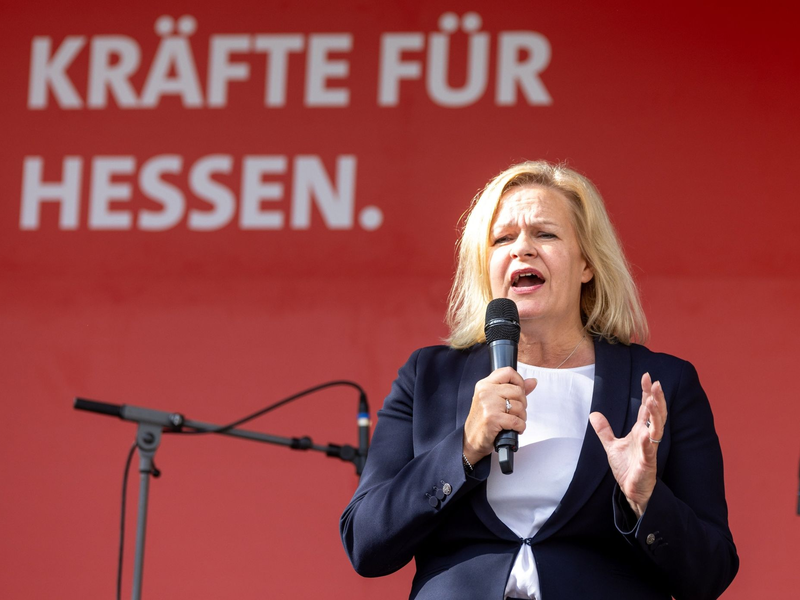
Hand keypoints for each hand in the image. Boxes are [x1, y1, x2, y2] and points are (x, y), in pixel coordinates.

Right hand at [463, 367, 536, 465]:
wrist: (471, 439)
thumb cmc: (483, 419)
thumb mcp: (494, 400)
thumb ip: (514, 389)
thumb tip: (533, 381)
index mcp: (485, 384)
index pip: (508, 372)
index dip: (519, 381)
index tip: (519, 392)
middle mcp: (485, 392)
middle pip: (517, 391)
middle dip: (522, 404)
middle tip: (515, 412)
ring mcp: (488, 404)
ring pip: (519, 407)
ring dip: (521, 418)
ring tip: (513, 422)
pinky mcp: (492, 418)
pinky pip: (517, 421)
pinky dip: (520, 428)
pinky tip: (514, 429)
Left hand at [589, 372, 666, 517]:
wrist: (631, 491)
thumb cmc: (627, 468)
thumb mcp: (611, 446)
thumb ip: (604, 430)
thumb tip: (593, 414)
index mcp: (640, 431)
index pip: (646, 408)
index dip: (647, 392)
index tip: (647, 376)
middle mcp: (647, 437)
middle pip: (655, 414)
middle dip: (657, 399)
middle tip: (656, 383)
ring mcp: (649, 450)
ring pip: (656, 429)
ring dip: (655, 415)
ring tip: (652, 400)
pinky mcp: (648, 463)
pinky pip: (648, 450)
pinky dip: (647, 441)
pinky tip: (645, 432)